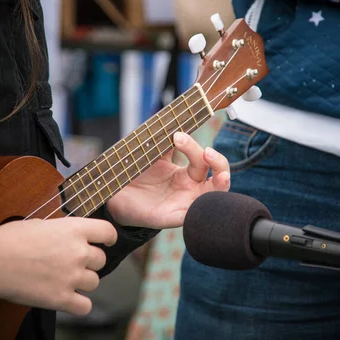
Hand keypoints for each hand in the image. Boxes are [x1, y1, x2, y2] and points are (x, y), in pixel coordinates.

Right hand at [0, 217, 116, 318]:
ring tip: (62, 280)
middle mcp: (78, 252)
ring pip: (94, 283)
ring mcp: (72, 276)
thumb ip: (62, 231)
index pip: (108, 232)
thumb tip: (69, 237)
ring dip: (82, 283)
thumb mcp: (40, 224)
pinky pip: (85, 306)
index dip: (108, 239)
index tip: (105, 243)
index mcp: (74, 229)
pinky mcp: (62, 298)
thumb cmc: (9, 240)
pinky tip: (66, 299)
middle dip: (89, 263)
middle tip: (70, 264)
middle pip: (101, 261)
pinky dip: (78, 305)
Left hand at [106, 132, 229, 228]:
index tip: (176, 136)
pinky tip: (201, 201)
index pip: (201, 158)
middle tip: (207, 151)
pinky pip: (193, 216)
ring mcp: (185, 203)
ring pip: (214, 196)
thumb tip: (170, 121)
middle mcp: (190, 187)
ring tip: (222, 175)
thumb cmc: (134, 176)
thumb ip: (161, 141)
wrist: (116, 197)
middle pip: (218, 174)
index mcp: (185, 173)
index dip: (192, 146)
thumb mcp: (148, 156)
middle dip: (218, 161)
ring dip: (222, 184)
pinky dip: (201, 209)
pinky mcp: (174, 217)